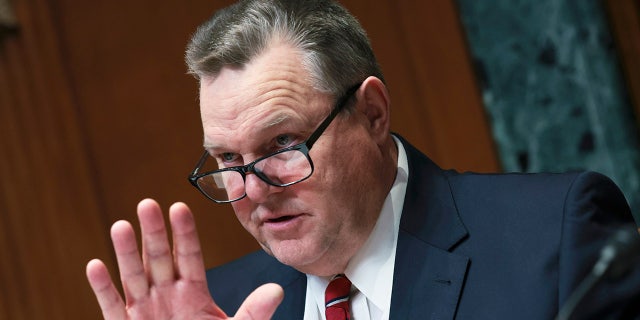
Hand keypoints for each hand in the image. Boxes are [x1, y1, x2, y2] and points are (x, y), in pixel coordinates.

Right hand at [86, 198, 283, 318]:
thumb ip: (253, 311)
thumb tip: (276, 290)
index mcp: (193, 293)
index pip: (190, 256)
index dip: (185, 233)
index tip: (180, 207)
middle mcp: (167, 296)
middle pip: (160, 258)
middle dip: (155, 233)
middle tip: (148, 204)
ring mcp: (145, 311)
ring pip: (134, 277)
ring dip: (126, 253)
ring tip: (122, 226)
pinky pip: (113, 307)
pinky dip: (103, 289)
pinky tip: (95, 266)